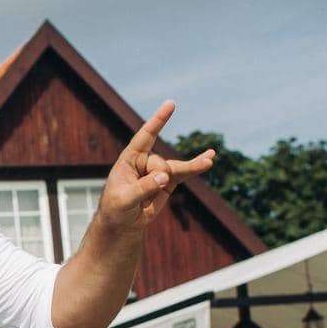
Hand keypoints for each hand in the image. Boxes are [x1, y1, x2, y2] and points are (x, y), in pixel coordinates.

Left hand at [97, 101, 214, 230]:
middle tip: (142, 198)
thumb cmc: (116, 208)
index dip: (158, 120)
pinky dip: (197, 167)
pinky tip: (210, 159)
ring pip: (176, 168)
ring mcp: (158, 170)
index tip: (171, 104)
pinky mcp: (169, 181)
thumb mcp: (124, 199)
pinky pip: (185, 172)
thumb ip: (143, 187)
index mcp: (129, 158)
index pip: (145, 136)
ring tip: (209, 160)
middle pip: (161, 163)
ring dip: (190, 167)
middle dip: (157, 181)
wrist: (123, 223)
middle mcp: (145, 160)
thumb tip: (165, 176)